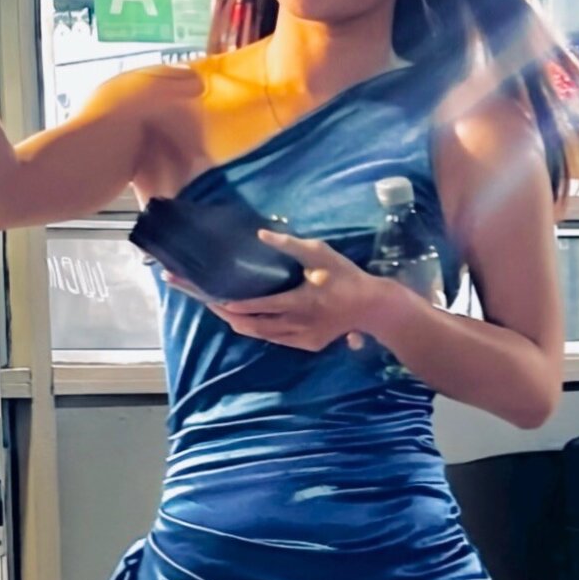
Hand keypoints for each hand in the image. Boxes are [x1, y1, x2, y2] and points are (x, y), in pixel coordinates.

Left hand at [163, 229, 384, 351]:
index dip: (233, 304)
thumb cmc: (345, 276)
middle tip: (206, 303)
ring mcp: (301, 339)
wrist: (371, 307)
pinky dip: (258, 330)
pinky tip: (246, 319)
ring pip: (262, 336)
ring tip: (220, 310)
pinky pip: (275, 339)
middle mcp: (297, 325)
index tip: (211, 297)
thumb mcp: (320, 253)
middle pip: (253, 326)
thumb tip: (262, 234)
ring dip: (240, 324)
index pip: (258, 306)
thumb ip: (290, 245)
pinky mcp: (307, 345)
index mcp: (299, 302)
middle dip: (227, 315)